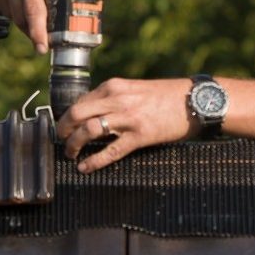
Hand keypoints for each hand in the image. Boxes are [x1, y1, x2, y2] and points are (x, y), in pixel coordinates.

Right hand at [0, 0, 60, 53]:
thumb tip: (62, 16)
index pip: (33, 10)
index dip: (38, 33)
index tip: (43, 48)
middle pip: (20, 15)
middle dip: (32, 30)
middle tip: (45, 39)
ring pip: (9, 11)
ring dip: (22, 21)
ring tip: (34, 25)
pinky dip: (10, 9)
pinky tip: (20, 9)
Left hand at [54, 77, 196, 171]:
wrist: (194, 101)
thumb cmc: (167, 95)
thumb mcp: (135, 88)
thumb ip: (115, 98)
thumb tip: (95, 113)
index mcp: (114, 86)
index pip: (80, 101)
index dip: (67, 116)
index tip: (65, 126)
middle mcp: (117, 99)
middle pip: (76, 114)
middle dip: (63, 129)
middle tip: (60, 140)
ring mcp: (128, 118)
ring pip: (88, 131)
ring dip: (74, 144)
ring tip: (70, 154)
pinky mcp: (139, 136)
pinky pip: (110, 151)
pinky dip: (94, 161)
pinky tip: (84, 167)